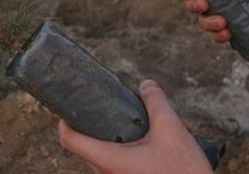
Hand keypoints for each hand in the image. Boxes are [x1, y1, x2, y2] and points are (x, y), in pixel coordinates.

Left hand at [58, 80, 211, 173]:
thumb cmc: (183, 170)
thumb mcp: (172, 130)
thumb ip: (157, 103)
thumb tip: (146, 84)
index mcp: (109, 160)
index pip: (69, 140)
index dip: (65, 120)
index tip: (73, 106)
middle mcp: (106, 173)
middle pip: (85, 146)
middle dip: (93, 125)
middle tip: (104, 106)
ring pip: (101, 156)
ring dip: (109, 139)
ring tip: (126, 123)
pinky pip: (114, 165)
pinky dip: (120, 151)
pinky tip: (138, 141)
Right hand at [176, 0, 248, 42]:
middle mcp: (218, 0)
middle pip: (193, 5)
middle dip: (193, 6)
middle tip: (204, 4)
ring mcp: (225, 17)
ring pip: (203, 22)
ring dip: (207, 24)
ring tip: (222, 23)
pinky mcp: (235, 32)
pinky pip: (219, 37)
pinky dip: (219, 37)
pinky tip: (227, 34)